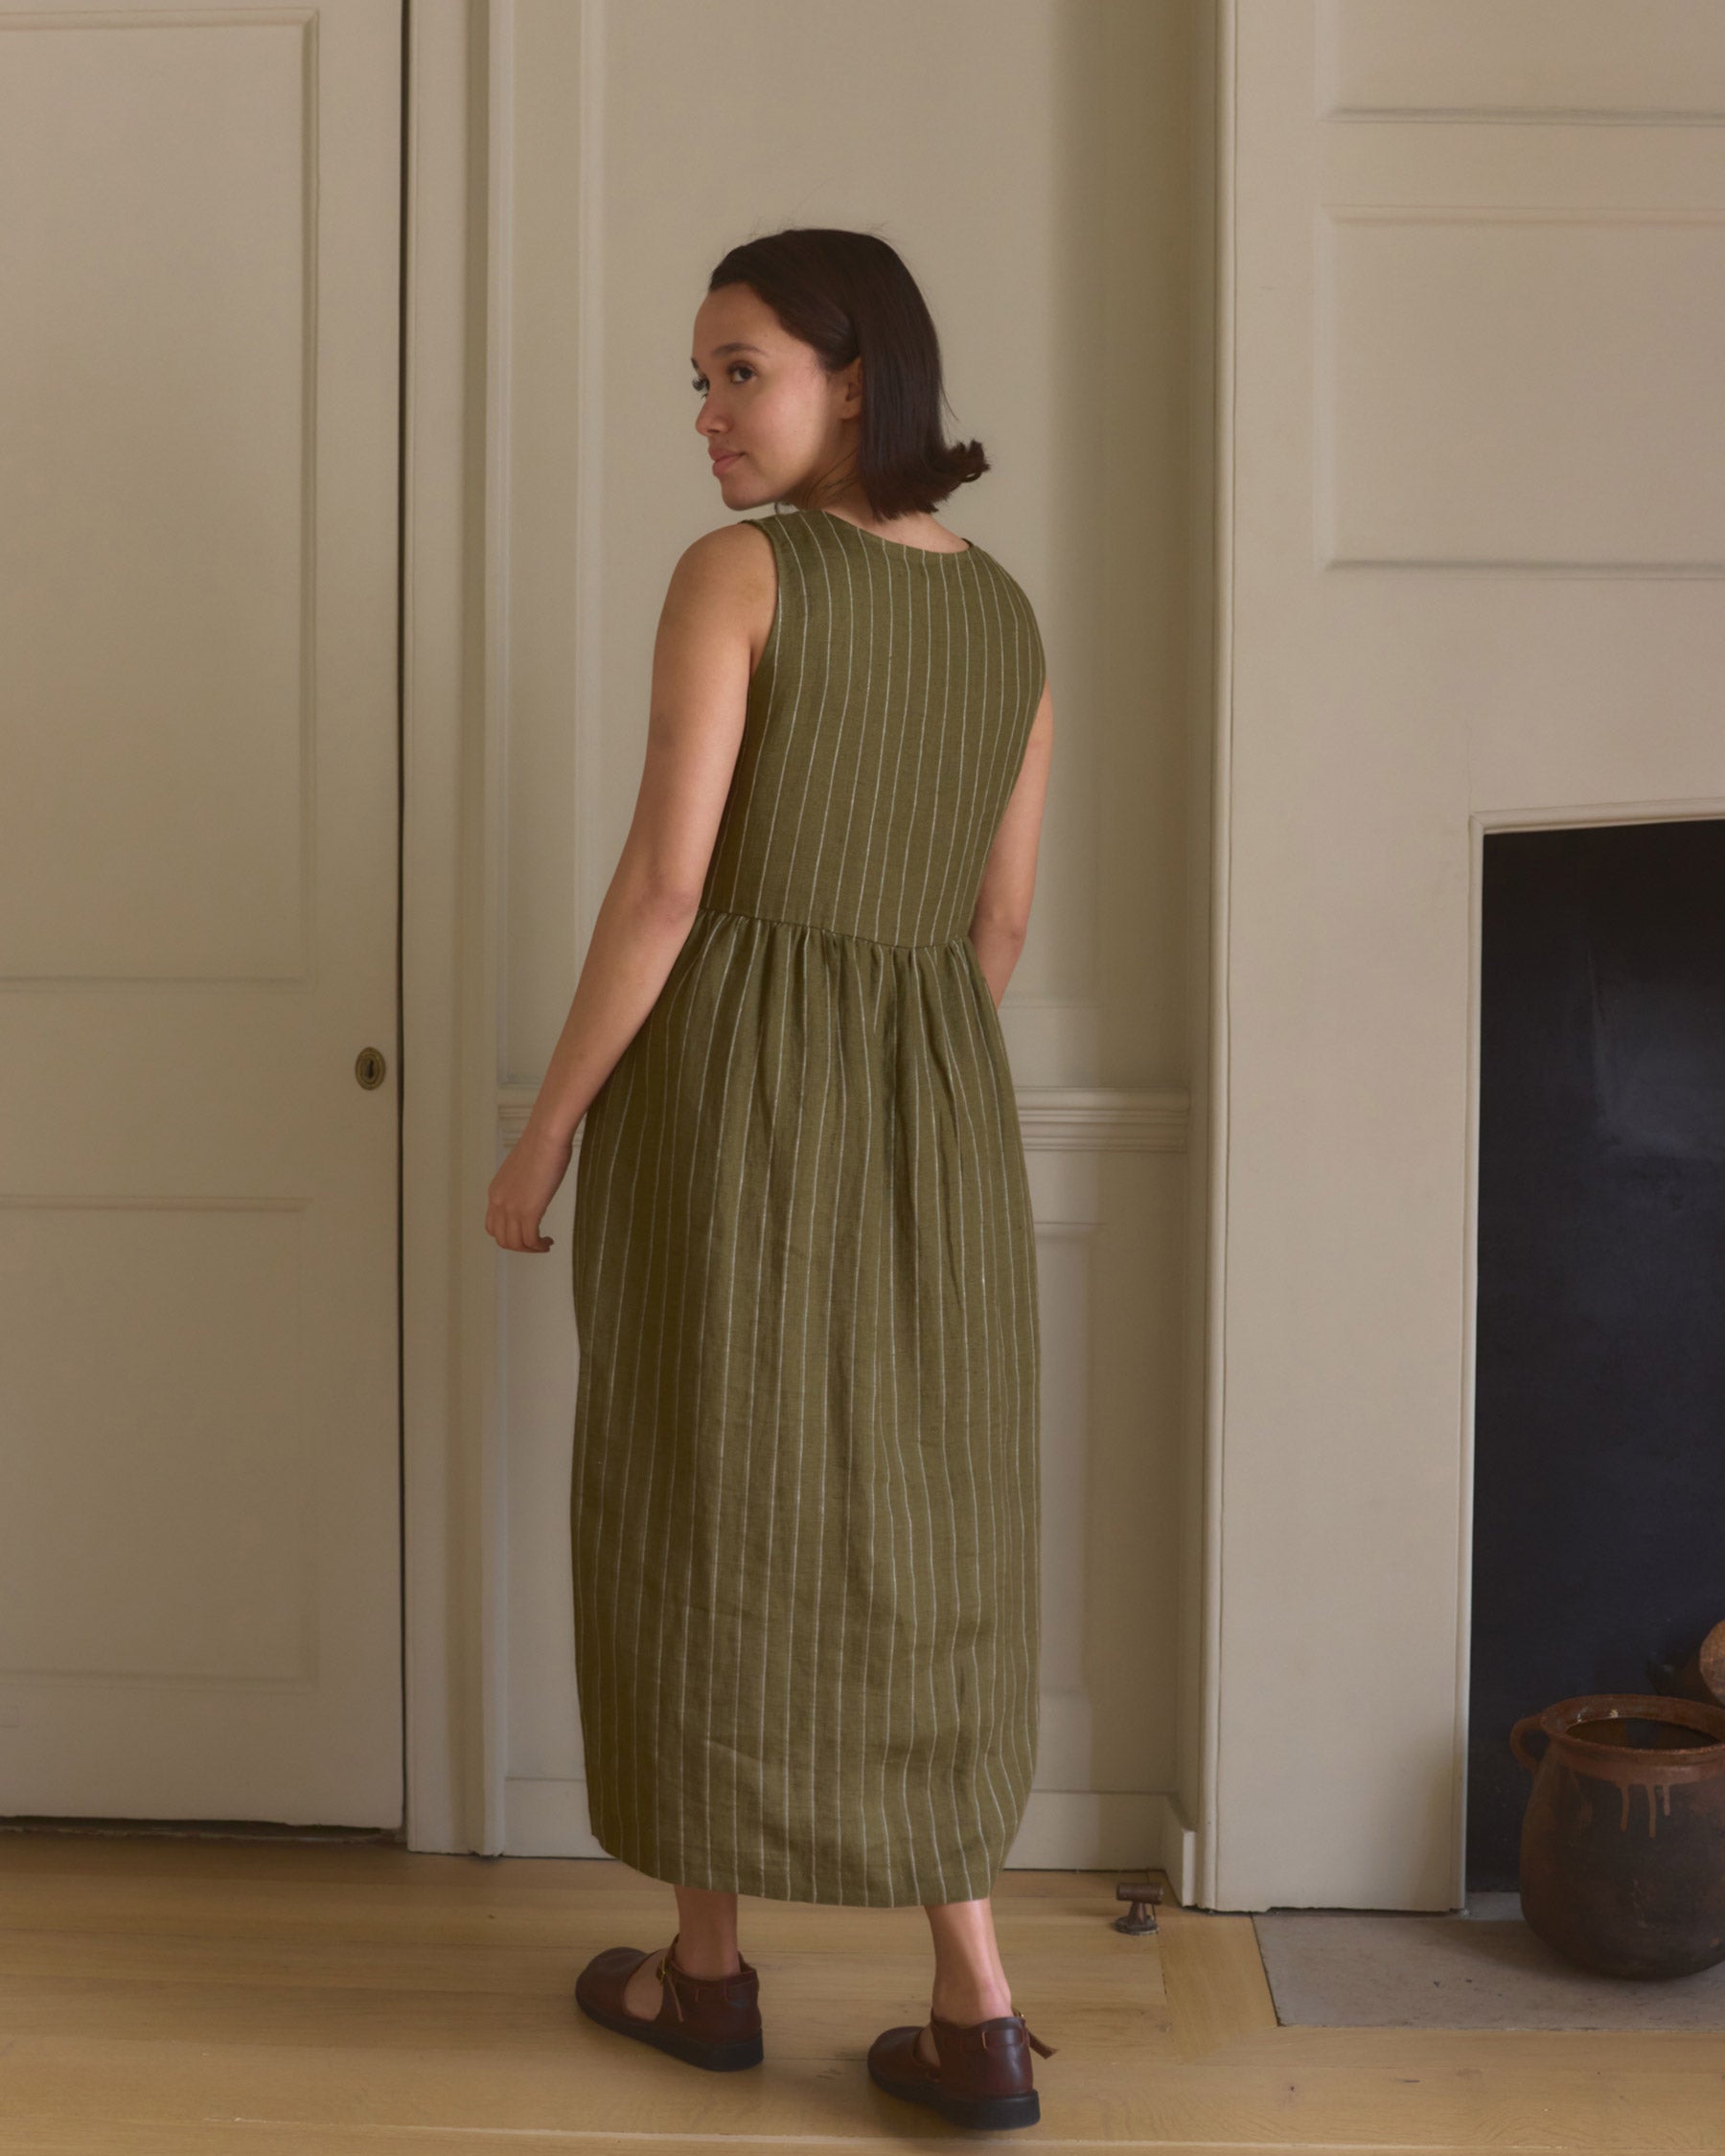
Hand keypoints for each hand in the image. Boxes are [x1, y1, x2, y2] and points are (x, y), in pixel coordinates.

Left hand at [486, 1122, 574, 1252]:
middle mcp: (498, 1203)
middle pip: (502, 1239)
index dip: (509, 1236)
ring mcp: (512, 1208)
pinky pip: (530, 1240)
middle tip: (536, 1244)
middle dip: (520, 1247)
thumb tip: (532, 1191)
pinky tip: (549, 1241)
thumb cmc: (541, 1146)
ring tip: (544, 1244)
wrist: (546, 1136)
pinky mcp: (528, 1211)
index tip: (525, 1234)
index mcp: (495, 1192)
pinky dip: (539, 1246)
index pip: (493, 1226)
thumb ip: (521, 1185)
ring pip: (515, 1244)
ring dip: (530, 1249)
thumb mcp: (522, 1170)